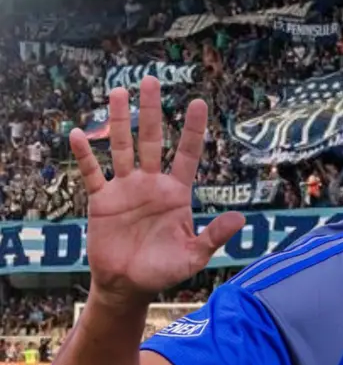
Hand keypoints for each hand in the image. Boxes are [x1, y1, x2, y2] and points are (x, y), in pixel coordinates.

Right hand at [69, 77, 244, 307]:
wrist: (128, 285)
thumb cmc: (164, 270)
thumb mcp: (193, 256)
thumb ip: (214, 236)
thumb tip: (241, 218)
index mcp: (177, 192)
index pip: (188, 154)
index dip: (194, 129)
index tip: (199, 102)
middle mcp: (152, 183)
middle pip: (153, 140)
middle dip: (152, 111)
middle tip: (150, 80)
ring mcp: (126, 188)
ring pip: (122, 147)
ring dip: (117, 121)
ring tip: (117, 92)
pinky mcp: (102, 200)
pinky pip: (92, 173)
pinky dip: (86, 155)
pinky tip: (79, 134)